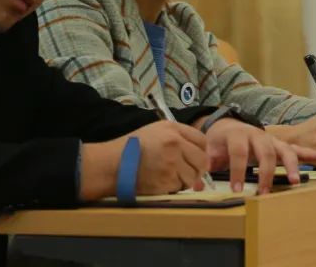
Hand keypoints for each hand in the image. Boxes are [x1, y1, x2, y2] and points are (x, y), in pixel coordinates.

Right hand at [79, 121, 209, 200]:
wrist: (113, 163)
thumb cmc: (133, 146)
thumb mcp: (156, 130)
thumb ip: (178, 138)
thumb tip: (200, 156)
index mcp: (172, 129)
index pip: (202, 141)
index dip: (202, 151)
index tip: (196, 158)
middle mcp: (175, 143)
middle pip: (202, 160)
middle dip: (198, 169)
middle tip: (190, 173)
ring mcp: (171, 162)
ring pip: (193, 176)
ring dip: (185, 180)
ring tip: (171, 176)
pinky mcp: (166, 180)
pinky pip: (180, 187)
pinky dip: (174, 187)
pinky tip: (162, 182)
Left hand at [203, 118, 315, 194]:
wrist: (228, 124)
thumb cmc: (220, 140)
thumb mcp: (210, 148)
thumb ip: (207, 163)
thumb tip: (199, 182)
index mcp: (237, 135)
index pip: (238, 152)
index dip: (236, 170)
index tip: (235, 189)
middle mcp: (257, 135)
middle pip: (265, 152)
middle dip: (266, 173)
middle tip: (264, 192)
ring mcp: (271, 140)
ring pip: (284, 150)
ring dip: (290, 166)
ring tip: (295, 181)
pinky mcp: (280, 145)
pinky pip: (297, 148)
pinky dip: (311, 153)